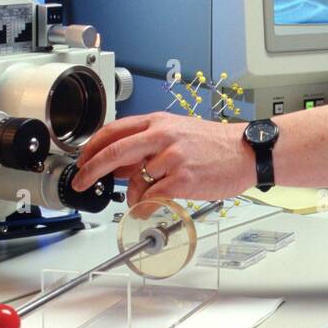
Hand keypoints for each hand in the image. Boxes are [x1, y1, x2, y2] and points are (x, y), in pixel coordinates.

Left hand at [72, 113, 255, 206]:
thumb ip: (148, 145)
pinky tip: (156, 204)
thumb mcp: (178, 133)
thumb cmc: (215, 144)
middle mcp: (162, 136)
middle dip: (91, 170)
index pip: (113, 130)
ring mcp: (172, 157)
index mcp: (158, 122)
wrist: (247, 151)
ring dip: (136, 194)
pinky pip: (152, 197)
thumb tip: (120, 166)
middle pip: (113, 152)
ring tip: (152, 194)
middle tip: (80, 183)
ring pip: (135, 181)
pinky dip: (148, 205)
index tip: (81, 161)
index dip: (91, 147)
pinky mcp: (182, 178)